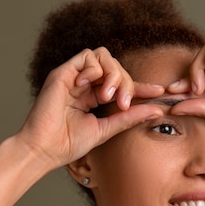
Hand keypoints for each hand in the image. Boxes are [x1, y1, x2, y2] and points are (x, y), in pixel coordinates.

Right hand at [18, 47, 164, 169]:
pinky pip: (86, 57)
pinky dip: (94, 69)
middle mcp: (85, 85)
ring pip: (103, 56)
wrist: (44, 149)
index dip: (141, 86)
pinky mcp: (63, 73)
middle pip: (115, 67)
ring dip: (112, 74)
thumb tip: (157, 110)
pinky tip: (90, 89)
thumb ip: (129, 118)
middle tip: (123, 103)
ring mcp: (74, 78)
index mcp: (93, 97)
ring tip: (108, 96)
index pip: (122, 84)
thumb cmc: (69, 143)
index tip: (159, 92)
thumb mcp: (106, 129)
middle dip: (126, 82)